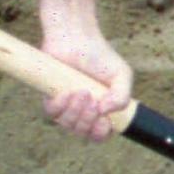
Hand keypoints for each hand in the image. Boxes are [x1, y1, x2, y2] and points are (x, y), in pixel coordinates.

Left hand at [37, 0, 132, 143]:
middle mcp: (84, 111)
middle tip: (93, 100)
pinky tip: (66, 93)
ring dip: (76, 112)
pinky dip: (61, 106)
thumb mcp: (122, 75)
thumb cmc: (100, 55)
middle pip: (83, 133)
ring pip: (68, 126)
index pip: (100, 134)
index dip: (101, 132)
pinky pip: (52, 114)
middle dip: (88, 121)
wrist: (77, 38)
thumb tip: (104, 113)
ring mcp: (67, 106)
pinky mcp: (51, 99)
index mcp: (103, 109)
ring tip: (81, 91)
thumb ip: (122, 97)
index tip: (104, 120)